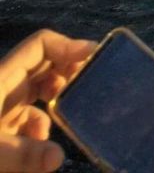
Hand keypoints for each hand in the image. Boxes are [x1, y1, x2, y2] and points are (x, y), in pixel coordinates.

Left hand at [0, 28, 95, 171]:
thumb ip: (24, 155)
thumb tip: (60, 158)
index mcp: (0, 79)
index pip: (40, 45)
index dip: (68, 46)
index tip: (93, 58)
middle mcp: (1, 87)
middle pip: (42, 66)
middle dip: (65, 75)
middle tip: (86, 88)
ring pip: (35, 94)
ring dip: (52, 106)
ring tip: (63, 123)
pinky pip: (25, 120)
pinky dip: (37, 130)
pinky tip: (39, 150)